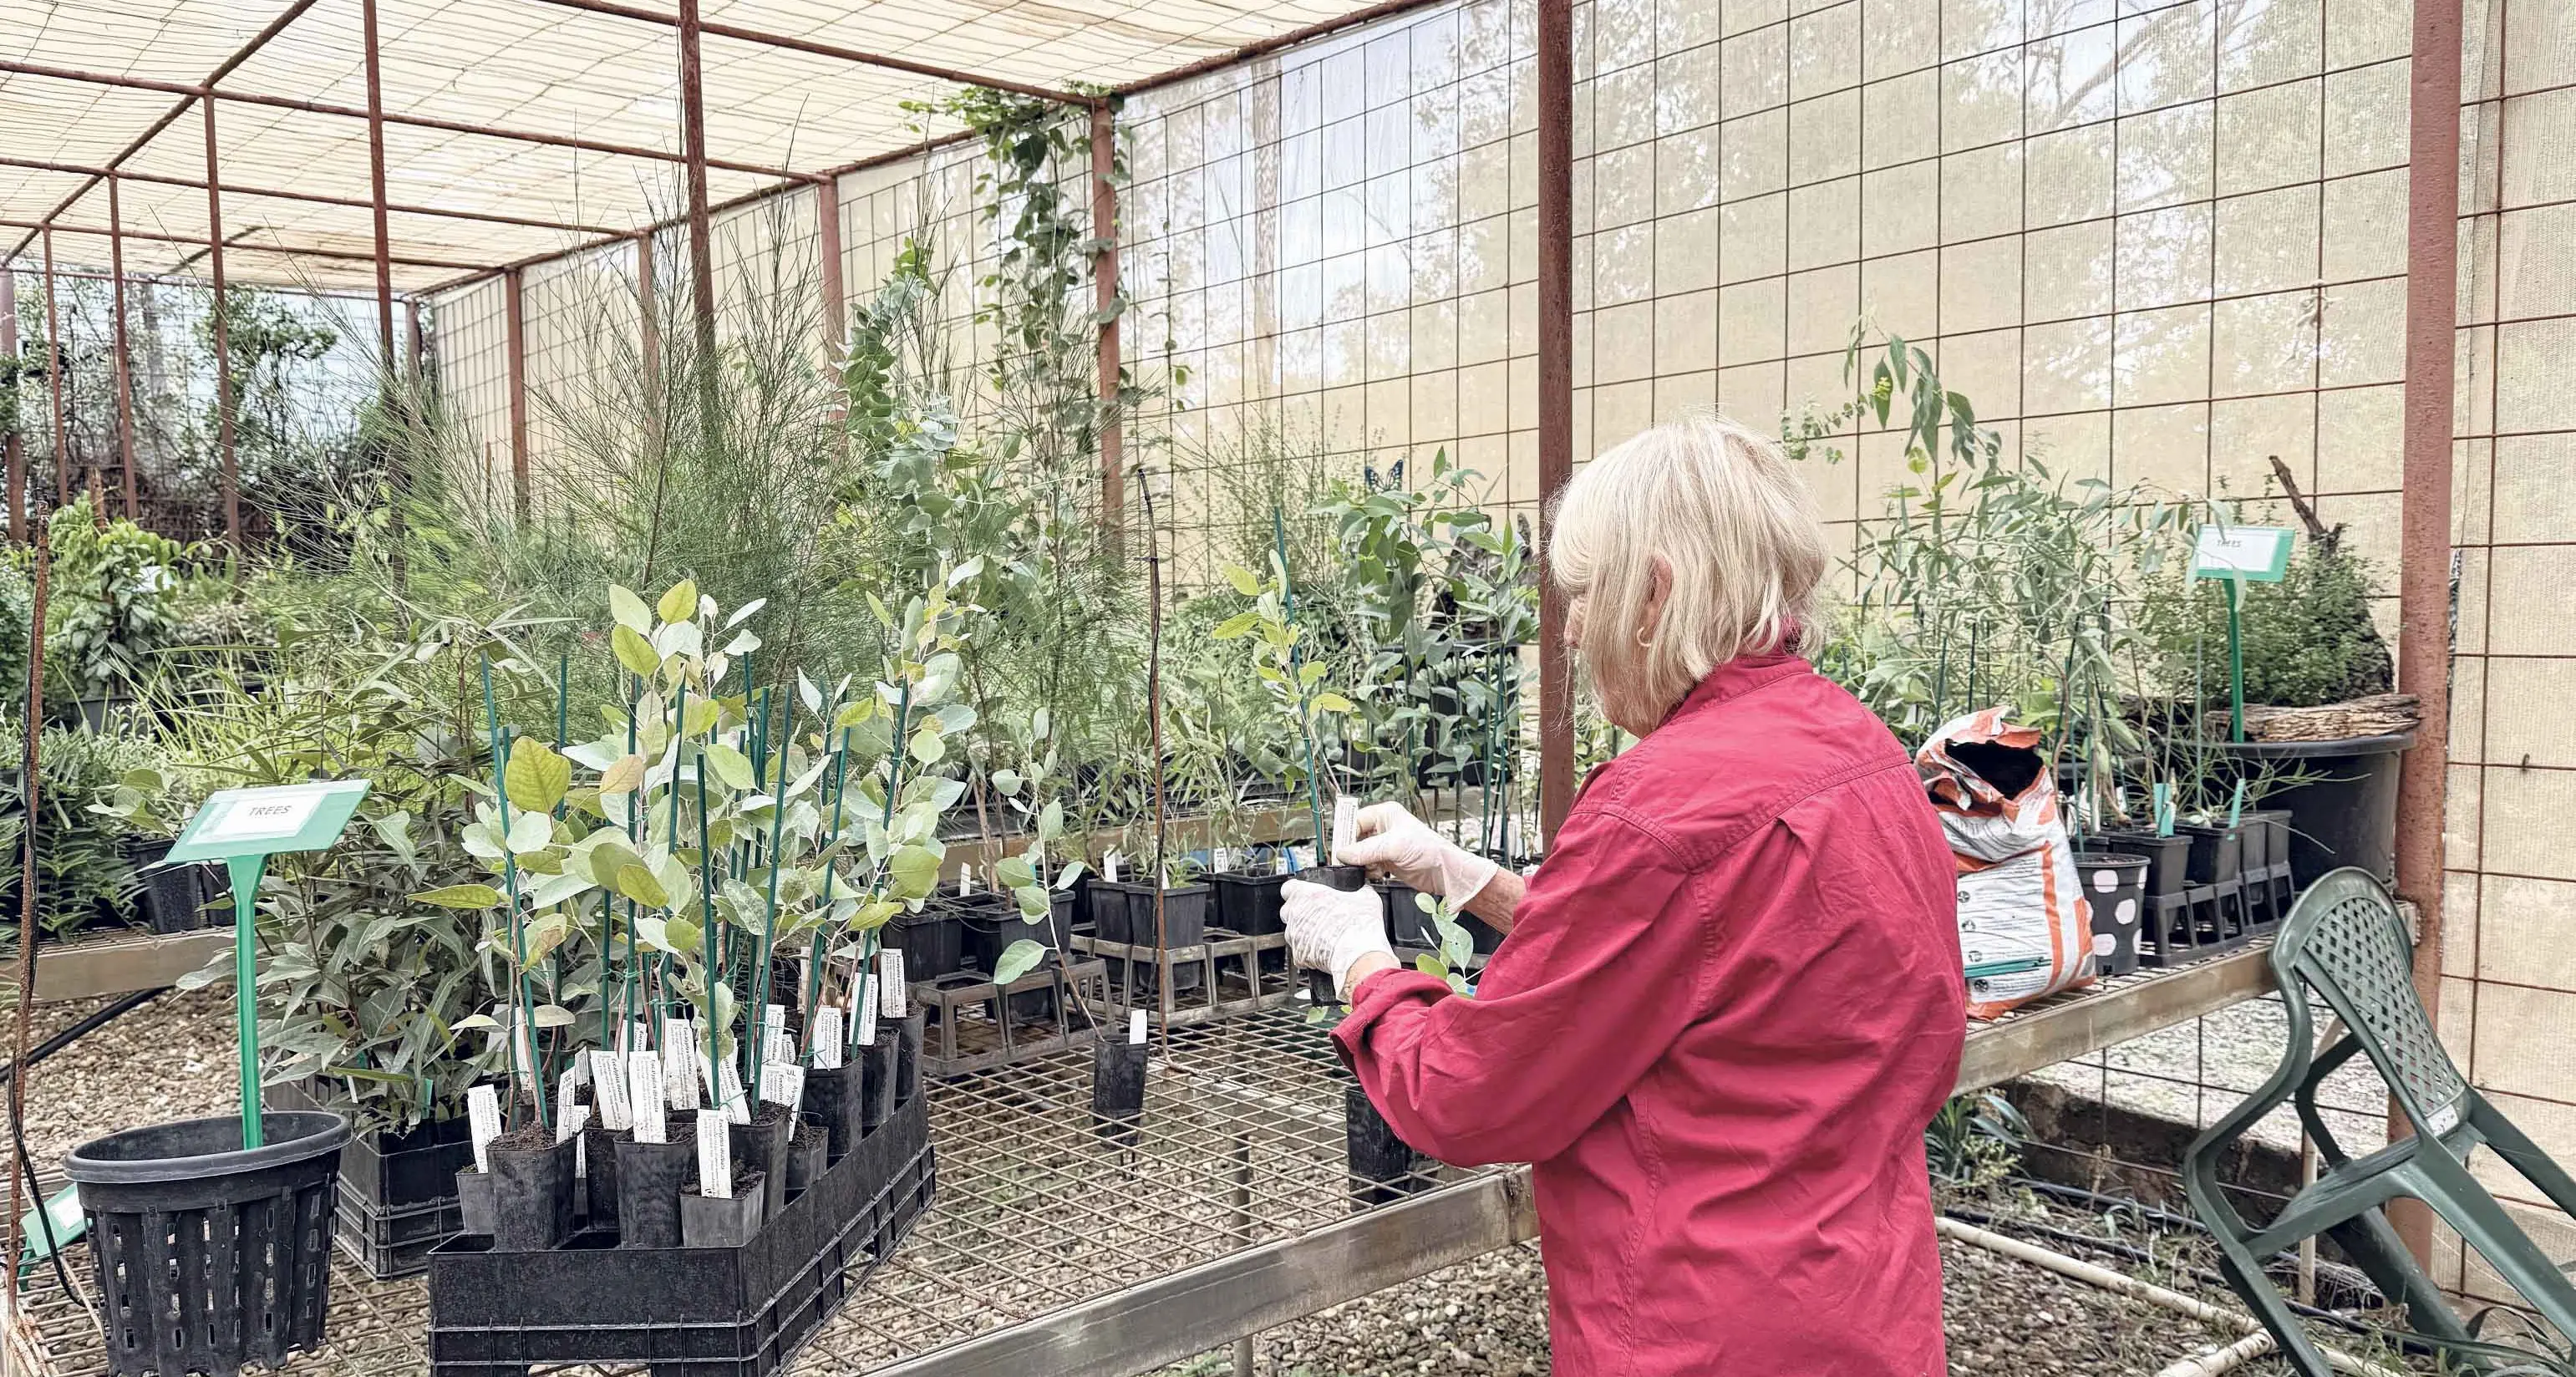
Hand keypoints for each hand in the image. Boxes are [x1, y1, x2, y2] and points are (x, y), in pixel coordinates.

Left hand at [1282, 879, 1392, 999]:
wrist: (1358, 955)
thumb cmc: (1358, 926)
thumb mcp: (1368, 898)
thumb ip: (1361, 891)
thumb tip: (1364, 891)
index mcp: (1306, 894)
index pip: (1289, 887)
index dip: (1298, 891)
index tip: (1307, 895)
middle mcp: (1295, 914)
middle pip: (1289, 910)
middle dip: (1301, 913)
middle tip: (1320, 915)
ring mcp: (1294, 935)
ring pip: (1293, 931)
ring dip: (1305, 932)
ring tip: (1325, 935)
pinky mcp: (1297, 955)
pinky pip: (1299, 951)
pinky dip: (1309, 951)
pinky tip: (1325, 949)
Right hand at [1338, 802, 1499, 905]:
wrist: (1444, 872)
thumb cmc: (1429, 850)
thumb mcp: (1393, 846)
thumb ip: (1366, 850)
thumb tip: (1344, 854)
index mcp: (1385, 814)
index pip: (1356, 820)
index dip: (1347, 834)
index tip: (1340, 849)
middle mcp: (1383, 828)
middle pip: (1356, 838)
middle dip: (1353, 852)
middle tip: (1349, 862)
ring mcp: (1385, 846)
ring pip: (1360, 854)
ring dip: (1361, 863)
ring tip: (1370, 868)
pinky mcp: (1387, 862)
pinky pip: (1367, 865)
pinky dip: (1368, 871)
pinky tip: (1377, 874)